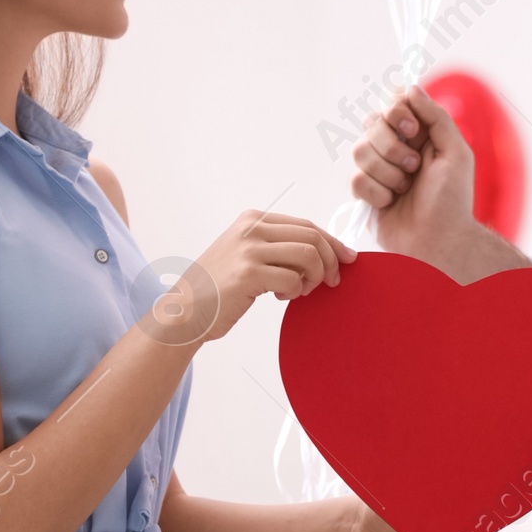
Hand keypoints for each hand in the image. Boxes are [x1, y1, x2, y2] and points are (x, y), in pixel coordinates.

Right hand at [146, 212, 354, 346]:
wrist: (183, 312)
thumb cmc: (218, 289)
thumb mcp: (244, 254)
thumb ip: (275, 247)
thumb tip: (323, 252)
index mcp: (252, 219)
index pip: (306, 225)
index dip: (333, 242)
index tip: (347, 258)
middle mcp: (251, 228)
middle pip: (313, 236)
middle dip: (331, 260)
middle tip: (332, 282)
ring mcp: (249, 249)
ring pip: (308, 255)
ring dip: (315, 277)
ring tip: (302, 290)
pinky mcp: (248, 273)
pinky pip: (294, 279)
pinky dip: (296, 291)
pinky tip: (280, 296)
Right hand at [351, 85, 476, 261]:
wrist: (438, 240)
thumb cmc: (452, 200)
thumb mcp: (457, 152)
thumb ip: (436, 117)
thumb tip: (412, 88)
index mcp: (419, 133)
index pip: (393, 102)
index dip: (396, 111)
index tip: (412, 128)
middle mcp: (397, 146)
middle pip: (372, 124)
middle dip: (393, 148)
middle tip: (415, 167)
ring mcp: (379, 168)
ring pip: (359, 150)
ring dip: (386, 173)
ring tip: (405, 188)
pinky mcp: (366, 191)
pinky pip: (355, 179)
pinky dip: (376, 192)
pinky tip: (391, 202)